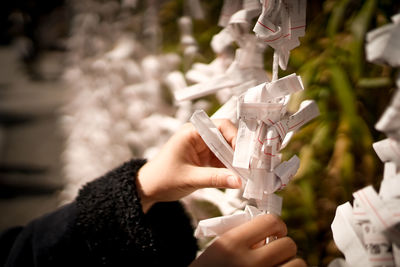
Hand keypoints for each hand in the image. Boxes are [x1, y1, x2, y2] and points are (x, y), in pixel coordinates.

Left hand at [137, 119, 241, 211]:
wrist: (149, 188)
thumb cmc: (162, 178)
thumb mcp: (190, 178)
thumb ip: (215, 179)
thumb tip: (238, 181)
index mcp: (192, 132)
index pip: (221, 126)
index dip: (236, 138)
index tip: (244, 156)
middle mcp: (199, 135)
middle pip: (227, 136)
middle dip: (239, 151)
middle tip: (249, 166)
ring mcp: (203, 146)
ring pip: (228, 148)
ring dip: (236, 161)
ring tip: (245, 174)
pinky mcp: (206, 156)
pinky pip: (223, 158)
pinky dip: (231, 167)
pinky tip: (237, 177)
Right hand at [190, 214, 306, 266]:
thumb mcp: (219, 249)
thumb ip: (243, 236)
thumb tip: (273, 231)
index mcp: (232, 244)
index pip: (271, 221)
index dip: (278, 224)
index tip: (275, 231)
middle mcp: (248, 263)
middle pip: (289, 244)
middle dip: (283, 246)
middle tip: (275, 251)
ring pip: (298, 264)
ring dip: (290, 263)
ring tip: (277, 265)